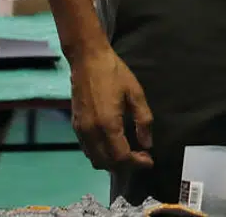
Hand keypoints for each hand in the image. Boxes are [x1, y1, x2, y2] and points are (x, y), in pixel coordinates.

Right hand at [68, 45, 153, 170]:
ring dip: (112, 162)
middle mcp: (91, 132)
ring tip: (128, 153)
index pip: (121, 157)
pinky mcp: (75, 126)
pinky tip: (112, 144)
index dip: (137, 163)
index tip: (149, 160)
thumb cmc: (114, 73)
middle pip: (107, 163)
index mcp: (108, 125)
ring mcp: (81, 130)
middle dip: (125, 165)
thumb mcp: (136, 93)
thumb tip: (147, 144)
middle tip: (141, 157)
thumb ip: (143, 121)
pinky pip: (87, 150)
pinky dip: (100, 154)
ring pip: (95, 159)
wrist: (87, 59)